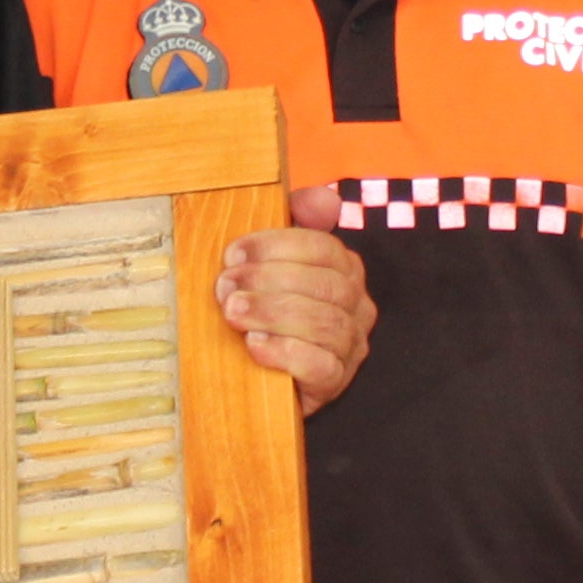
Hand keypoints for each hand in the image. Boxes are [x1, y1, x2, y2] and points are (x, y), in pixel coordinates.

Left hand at [223, 196, 376, 416]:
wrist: (256, 378)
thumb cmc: (265, 311)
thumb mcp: (270, 263)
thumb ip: (294, 222)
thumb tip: (325, 198)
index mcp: (345, 271)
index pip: (324, 248)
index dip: (276, 247)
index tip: (232, 254)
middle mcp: (357, 307)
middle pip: (327, 285)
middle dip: (270, 281)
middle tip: (225, 286)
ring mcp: (350, 347)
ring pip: (327, 324)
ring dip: (273, 314)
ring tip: (234, 313)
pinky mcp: (334, 384)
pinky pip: (322, 366)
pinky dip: (286, 353)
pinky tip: (255, 346)